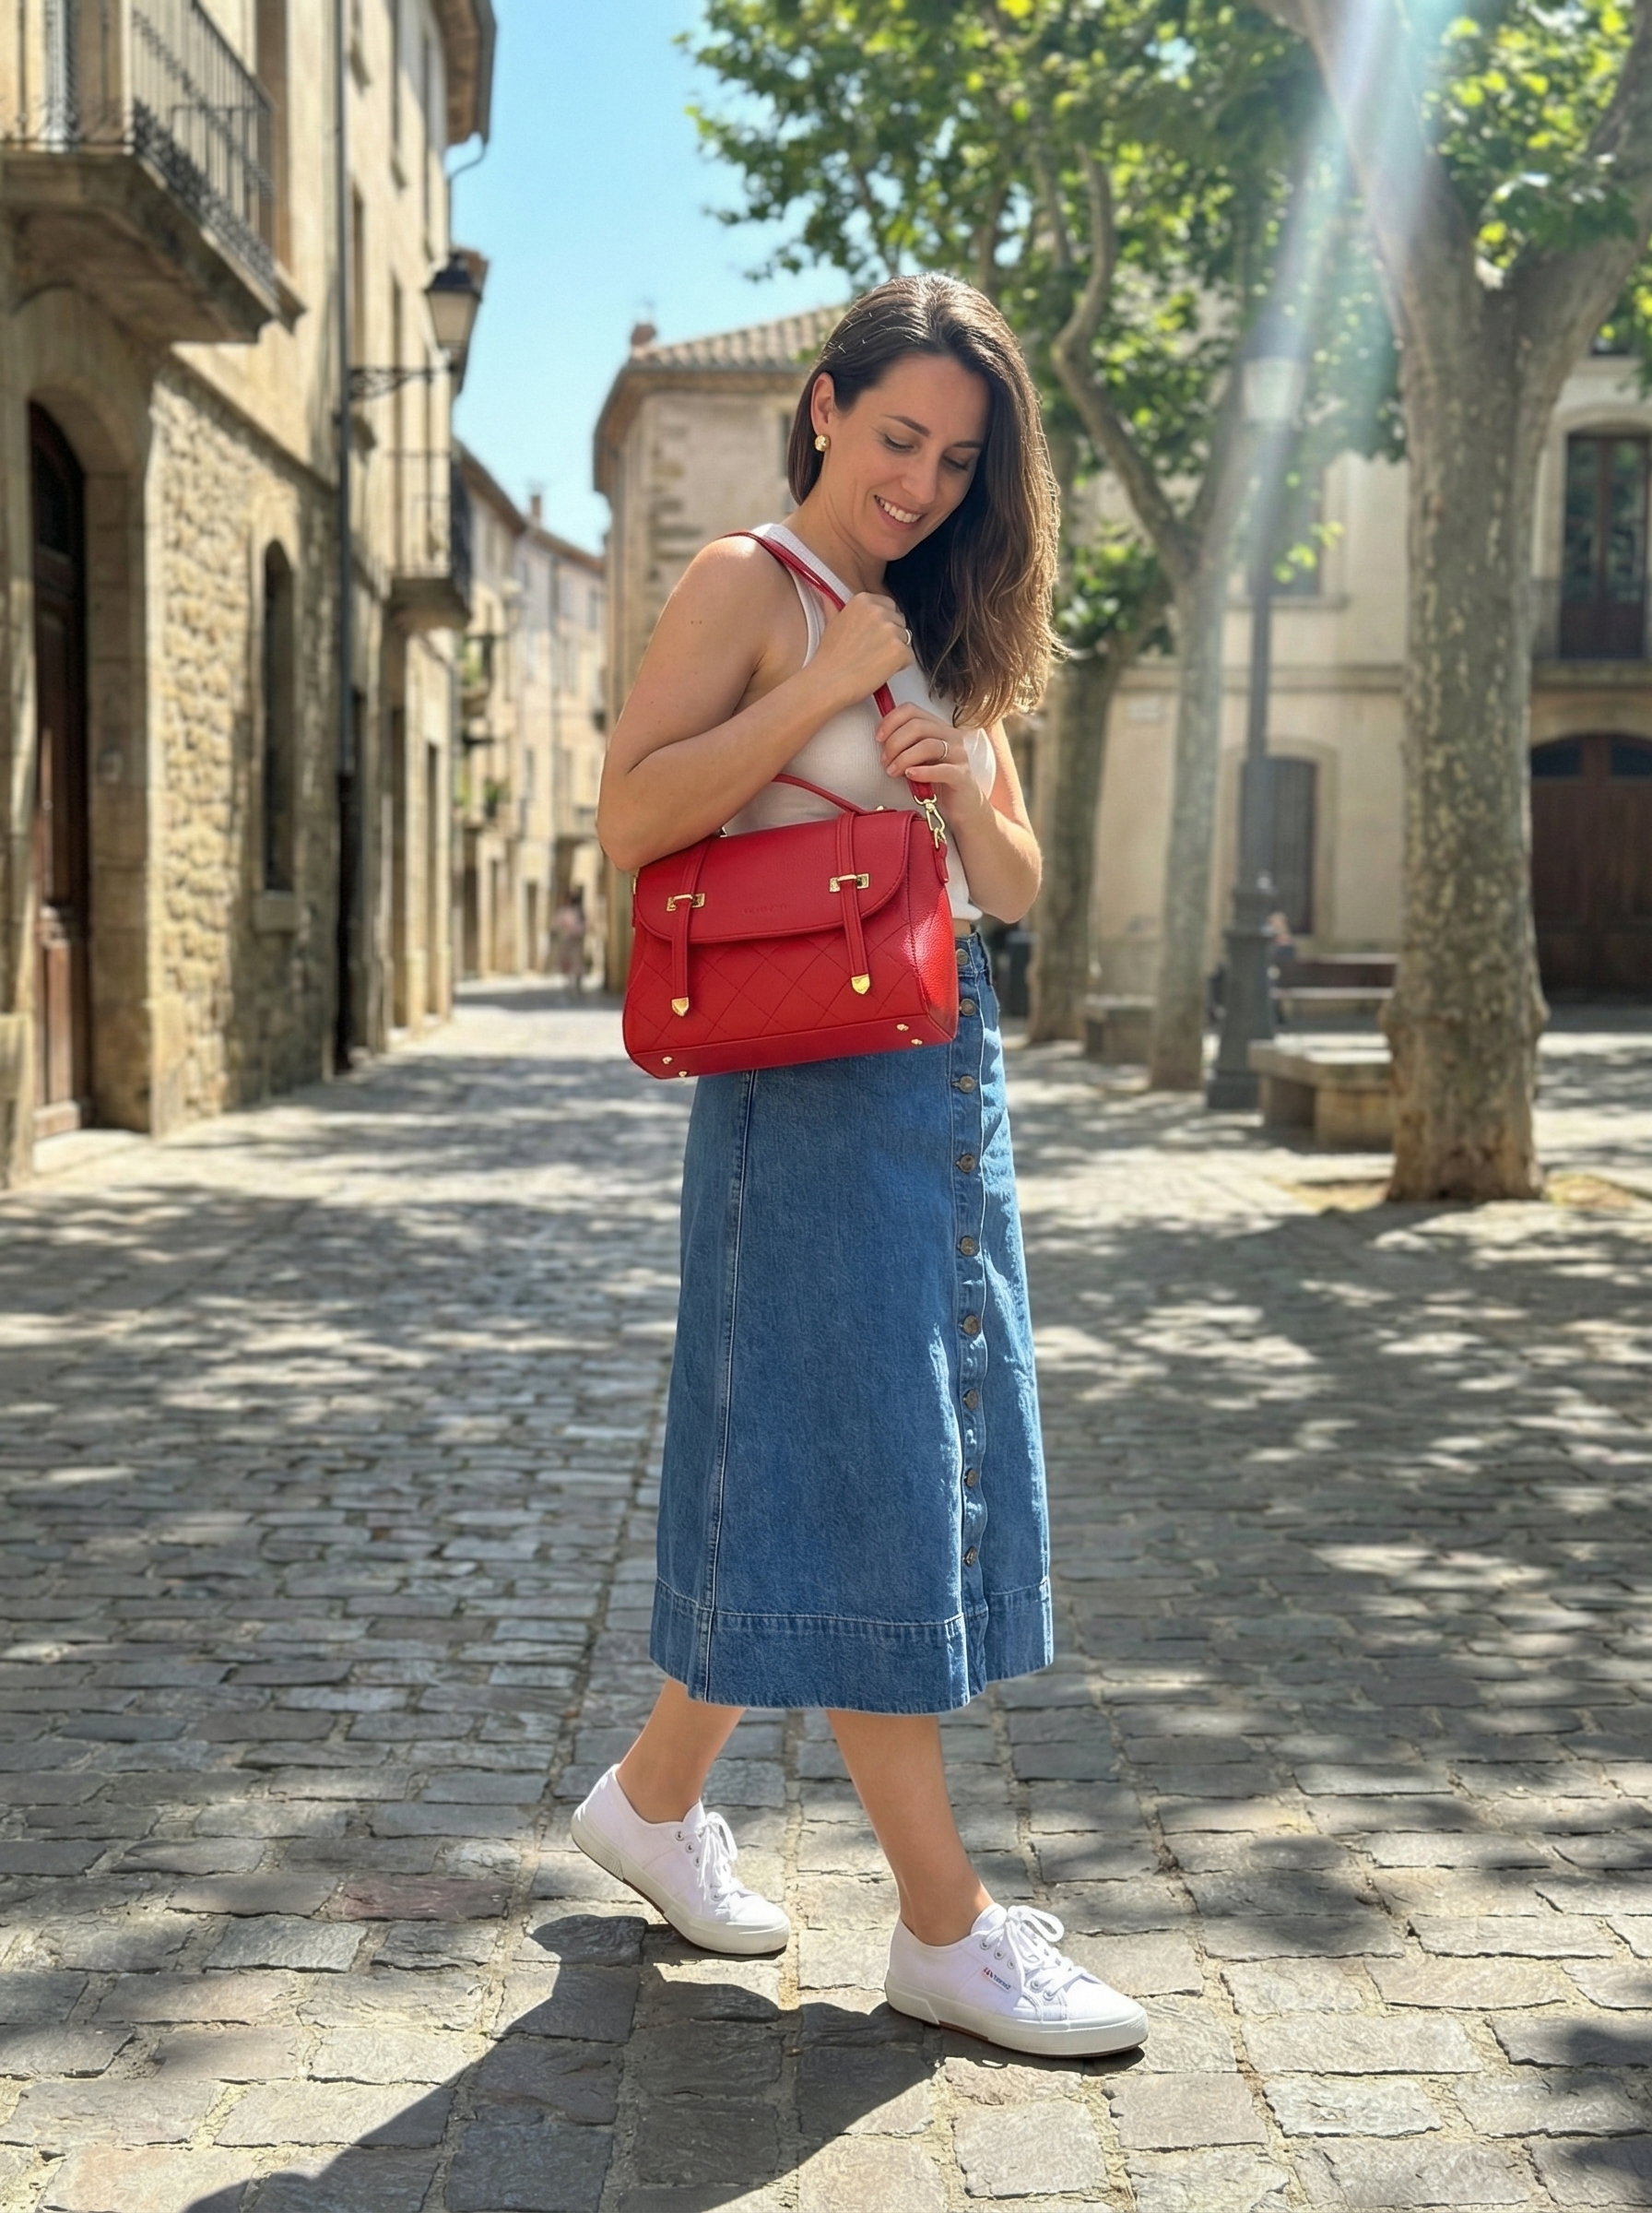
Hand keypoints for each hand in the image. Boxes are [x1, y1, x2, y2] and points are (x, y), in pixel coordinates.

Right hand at [808, 591, 912, 709]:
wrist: (827, 682)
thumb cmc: (828, 658)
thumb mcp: (830, 623)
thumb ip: (835, 608)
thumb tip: (826, 598)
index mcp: (864, 600)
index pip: (889, 607)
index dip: (883, 624)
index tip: (871, 637)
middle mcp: (879, 611)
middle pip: (899, 622)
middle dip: (890, 637)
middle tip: (871, 652)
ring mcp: (891, 630)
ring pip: (906, 639)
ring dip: (895, 652)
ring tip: (873, 662)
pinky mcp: (900, 651)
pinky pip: (909, 657)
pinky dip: (899, 666)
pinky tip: (880, 671)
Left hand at [876, 704, 987, 820]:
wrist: (962, 804)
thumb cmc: (936, 779)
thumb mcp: (917, 757)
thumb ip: (904, 745)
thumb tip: (881, 737)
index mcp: (938, 726)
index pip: (912, 710)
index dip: (891, 721)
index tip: (878, 738)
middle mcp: (950, 735)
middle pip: (917, 726)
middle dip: (895, 743)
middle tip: (885, 761)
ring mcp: (958, 754)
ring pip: (928, 746)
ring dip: (904, 758)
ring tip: (893, 771)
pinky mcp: (961, 775)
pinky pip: (942, 770)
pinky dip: (922, 772)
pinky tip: (910, 775)